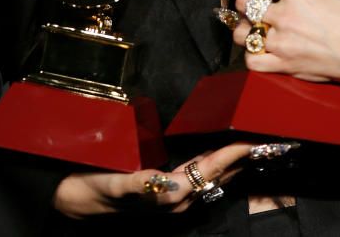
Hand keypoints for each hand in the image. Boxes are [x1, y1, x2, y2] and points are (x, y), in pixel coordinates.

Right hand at [53, 142, 252, 217]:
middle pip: (218, 174)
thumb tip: (167, 183)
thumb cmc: (90, 187)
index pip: (210, 168)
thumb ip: (138, 184)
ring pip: (212, 176)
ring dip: (233, 161)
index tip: (256, 139)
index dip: (234, 153)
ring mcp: (173, 197)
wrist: (72, 203)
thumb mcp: (112, 183)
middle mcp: (177, 199)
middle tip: (267, 137)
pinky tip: (220, 154)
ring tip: (252, 143)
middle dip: (243, 156)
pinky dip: (216, 163)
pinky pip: (200, 176)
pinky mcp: (166, 192)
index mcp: (169, 194)